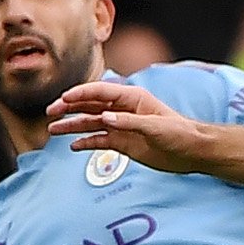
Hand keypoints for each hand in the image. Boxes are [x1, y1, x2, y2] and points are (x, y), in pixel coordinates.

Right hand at [44, 77, 218, 171]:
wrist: (192, 152)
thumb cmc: (179, 133)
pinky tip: (73, 146)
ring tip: (54, 130)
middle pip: (91, 106)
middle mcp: (123, 110)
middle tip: (51, 112)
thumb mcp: (155, 126)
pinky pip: (99, 141)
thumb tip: (104, 118)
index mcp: (132, 98)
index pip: (101, 92)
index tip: (63, 99)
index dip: (81, 94)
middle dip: (70, 108)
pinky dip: (86, 143)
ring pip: (91, 123)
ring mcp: (122, 126)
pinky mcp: (123, 143)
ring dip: (73, 126)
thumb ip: (128, 122)